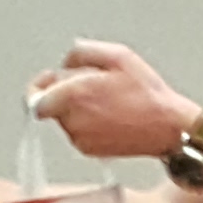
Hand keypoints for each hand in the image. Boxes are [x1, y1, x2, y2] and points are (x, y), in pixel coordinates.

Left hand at [27, 42, 194, 164]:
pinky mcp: (89, 150)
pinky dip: (86, 123)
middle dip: (64, 93)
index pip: (35, 98)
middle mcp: (73, 120)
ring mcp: (80, 138)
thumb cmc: (146, 93)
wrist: (167, 128)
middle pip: (50, 105)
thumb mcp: (117, 55)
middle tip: (90, 85)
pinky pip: (77, 132)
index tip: (48, 79)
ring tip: (107, 101)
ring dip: (76, 108)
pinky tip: (111, 116)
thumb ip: (81, 52)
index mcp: (74, 95)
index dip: (39, 86)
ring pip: (64, 119)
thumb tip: (65, 62)